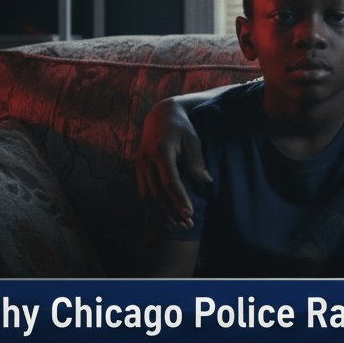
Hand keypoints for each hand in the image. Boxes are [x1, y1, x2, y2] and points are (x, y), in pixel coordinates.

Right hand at [136, 97, 208, 230]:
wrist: (160, 115)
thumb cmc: (181, 127)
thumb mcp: (192, 138)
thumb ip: (196, 160)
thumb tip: (206, 181)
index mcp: (161, 150)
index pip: (169, 180)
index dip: (179, 198)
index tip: (190, 212)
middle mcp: (146, 159)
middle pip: (157, 193)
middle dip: (172, 211)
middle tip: (188, 224)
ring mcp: (139, 165)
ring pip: (147, 196)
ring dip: (161, 214)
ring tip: (176, 227)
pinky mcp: (137, 169)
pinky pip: (142, 193)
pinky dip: (152, 208)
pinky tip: (164, 217)